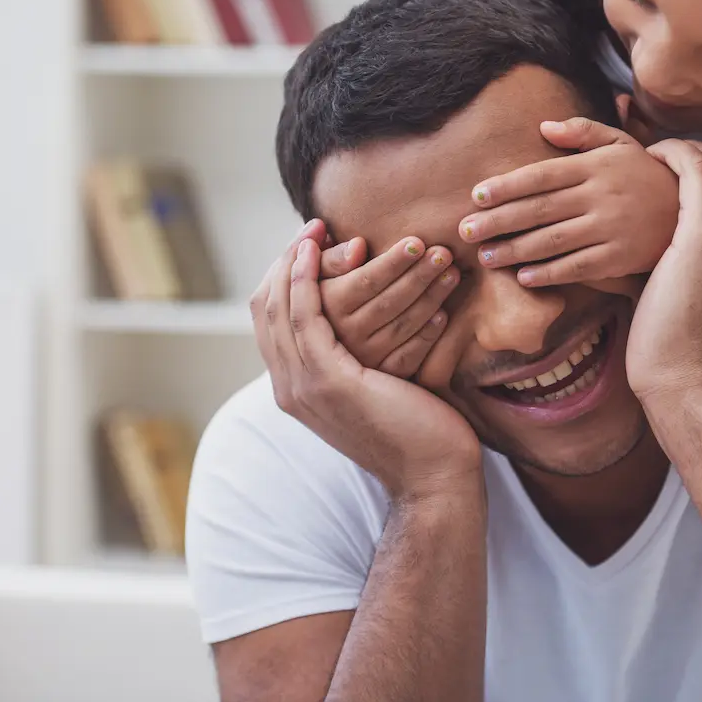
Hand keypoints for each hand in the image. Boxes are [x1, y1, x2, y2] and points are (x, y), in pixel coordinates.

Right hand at [251, 233, 481, 500]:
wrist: (435, 474)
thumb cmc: (419, 426)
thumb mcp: (377, 383)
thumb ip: (358, 357)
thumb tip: (368, 317)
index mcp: (297, 390)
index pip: (270, 323)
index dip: (283, 279)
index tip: (307, 244)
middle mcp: (290, 390)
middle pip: (266, 311)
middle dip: (284, 263)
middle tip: (309, 226)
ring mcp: (303, 389)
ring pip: (284, 309)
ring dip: (298, 264)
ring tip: (316, 230)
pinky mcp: (327, 382)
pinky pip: (306, 319)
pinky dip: (307, 282)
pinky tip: (323, 254)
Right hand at [300, 219, 460, 378]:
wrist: (324, 356)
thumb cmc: (326, 296)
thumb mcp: (320, 276)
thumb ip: (333, 259)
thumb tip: (359, 245)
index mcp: (326, 306)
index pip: (366, 280)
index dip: (393, 261)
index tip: (418, 242)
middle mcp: (342, 336)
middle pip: (388, 302)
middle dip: (419, 275)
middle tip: (444, 254)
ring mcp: (363, 360)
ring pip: (401, 327)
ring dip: (431, 299)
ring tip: (452, 274)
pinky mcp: (381, 377)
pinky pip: (407, 357)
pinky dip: (426, 336)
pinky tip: (443, 315)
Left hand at [458, 117, 679, 286]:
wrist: (691, 209)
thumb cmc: (645, 174)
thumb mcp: (620, 144)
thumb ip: (583, 133)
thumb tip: (543, 127)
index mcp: (594, 167)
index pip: (541, 175)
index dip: (506, 186)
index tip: (476, 196)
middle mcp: (599, 196)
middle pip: (538, 209)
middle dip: (497, 221)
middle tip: (465, 232)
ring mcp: (610, 229)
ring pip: (553, 241)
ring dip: (514, 250)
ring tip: (486, 256)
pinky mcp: (619, 258)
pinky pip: (577, 267)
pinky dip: (549, 273)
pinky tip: (524, 276)